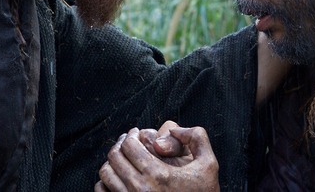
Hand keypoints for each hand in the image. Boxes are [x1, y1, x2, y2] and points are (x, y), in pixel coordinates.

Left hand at [94, 122, 218, 191]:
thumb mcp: (209, 164)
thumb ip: (197, 137)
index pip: (129, 146)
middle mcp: (140, 189)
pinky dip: (105, 182)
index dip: (130, 135)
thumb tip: (174, 129)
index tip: (134, 133)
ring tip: (121, 158)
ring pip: (106, 175)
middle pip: (114, 158)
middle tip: (127, 141)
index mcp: (157, 174)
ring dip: (111, 162)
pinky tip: (116, 177)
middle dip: (119, 145)